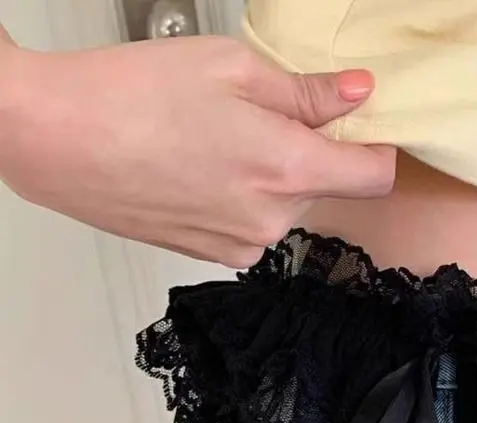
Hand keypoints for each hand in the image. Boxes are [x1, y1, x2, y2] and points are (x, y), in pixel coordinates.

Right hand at [0, 35, 395, 267]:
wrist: (53, 142)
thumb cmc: (131, 95)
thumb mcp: (231, 68)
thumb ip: (306, 91)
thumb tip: (357, 94)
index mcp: (289, 168)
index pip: (376, 176)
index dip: (377, 147)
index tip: (362, 128)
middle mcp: (274, 219)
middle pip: (327, 187)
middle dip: (308, 152)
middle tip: (255, 116)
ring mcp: (244, 244)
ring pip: (287, 206)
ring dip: (271, 176)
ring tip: (213, 141)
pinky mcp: (216, 254)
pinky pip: (253, 224)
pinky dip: (241, 198)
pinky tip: (198, 169)